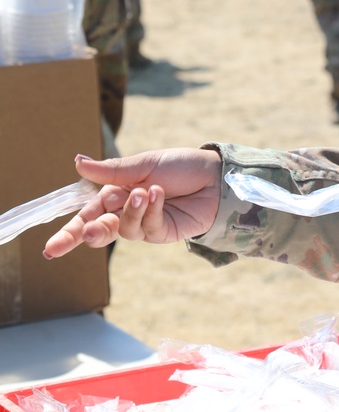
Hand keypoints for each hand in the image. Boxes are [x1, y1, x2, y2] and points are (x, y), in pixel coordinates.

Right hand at [43, 149, 222, 256]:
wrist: (214, 176)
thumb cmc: (180, 166)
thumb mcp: (143, 164)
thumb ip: (109, 171)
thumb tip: (77, 161)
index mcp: (117, 192)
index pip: (88, 214)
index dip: (69, 232)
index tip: (50, 250)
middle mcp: (126, 211)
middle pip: (97, 230)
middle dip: (83, 236)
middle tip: (78, 237)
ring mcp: (143, 224)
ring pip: (121, 230)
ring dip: (129, 212)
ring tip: (142, 193)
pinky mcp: (160, 233)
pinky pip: (146, 228)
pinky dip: (150, 210)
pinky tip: (158, 195)